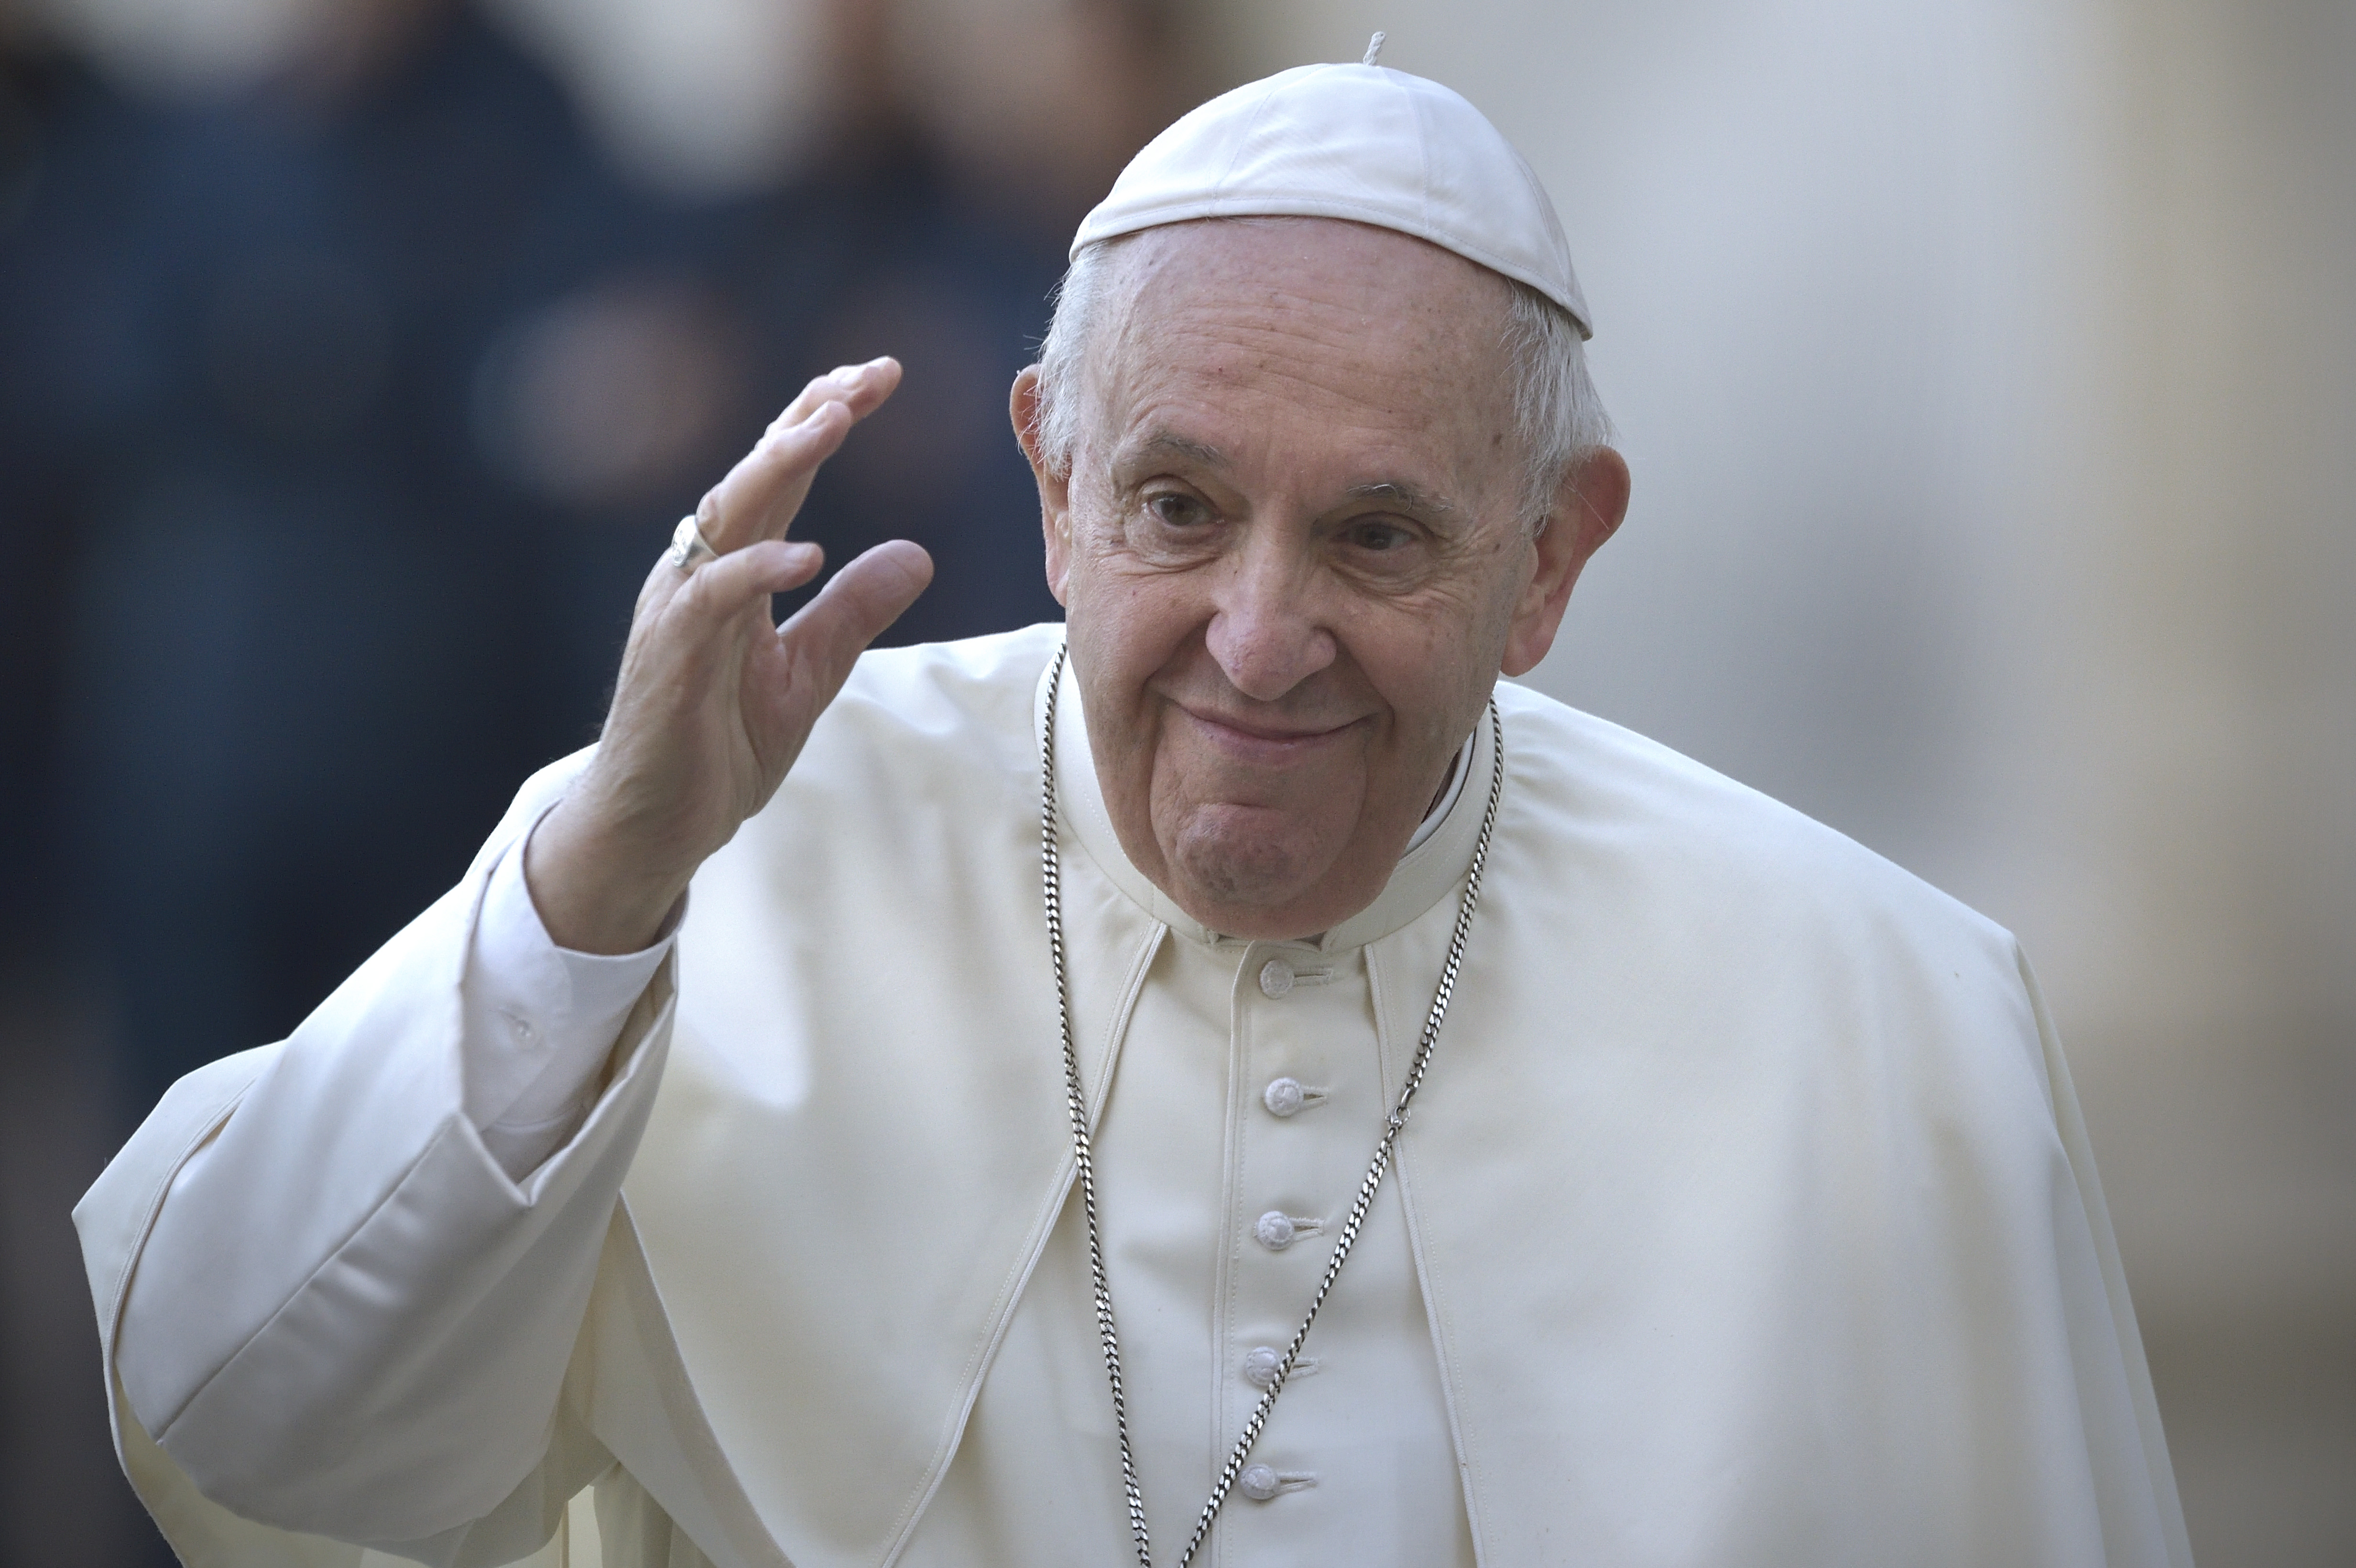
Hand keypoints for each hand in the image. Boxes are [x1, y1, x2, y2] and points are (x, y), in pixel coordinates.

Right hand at [526, 358, 932, 952]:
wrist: (657, 824)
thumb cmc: (718, 744)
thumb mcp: (811, 671)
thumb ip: (853, 611)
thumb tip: (915, 554)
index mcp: (734, 568)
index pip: (781, 474)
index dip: (824, 418)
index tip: (879, 376)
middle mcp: (700, 571)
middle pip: (754, 472)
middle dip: (809, 416)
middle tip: (867, 377)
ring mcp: (679, 608)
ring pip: (728, 515)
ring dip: (779, 464)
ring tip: (833, 422)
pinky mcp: (670, 653)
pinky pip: (714, 597)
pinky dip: (759, 569)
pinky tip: (809, 552)